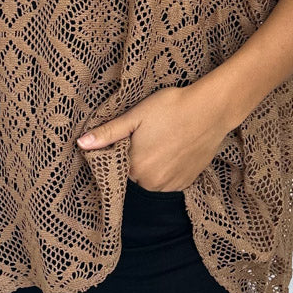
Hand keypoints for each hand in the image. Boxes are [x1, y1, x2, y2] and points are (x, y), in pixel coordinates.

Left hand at [76, 83, 230, 191]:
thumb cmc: (171, 107)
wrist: (211, 109)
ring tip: (162, 143)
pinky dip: (169, 171)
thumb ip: (108, 133)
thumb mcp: (135, 116)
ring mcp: (172, 184)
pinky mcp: (188, 182)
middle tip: (149, 137)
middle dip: (137, 160)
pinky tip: (174, 150)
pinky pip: (170, 182)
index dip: (122, 152)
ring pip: (152, 180)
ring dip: (153, 168)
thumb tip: (81, 144)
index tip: (131, 139)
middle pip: (135, 176)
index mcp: (136, 167)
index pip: (118, 167)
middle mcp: (152, 182)